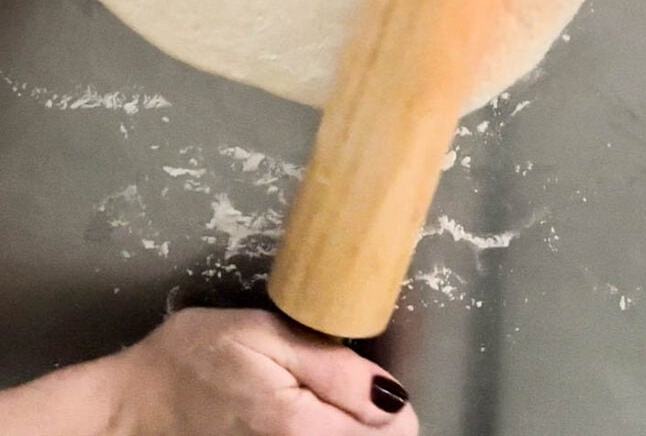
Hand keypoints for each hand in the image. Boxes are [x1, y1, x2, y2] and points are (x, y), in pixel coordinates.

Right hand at [97, 308, 415, 435]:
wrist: (137, 406)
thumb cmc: (198, 357)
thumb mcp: (265, 335)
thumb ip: (334, 368)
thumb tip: (393, 396)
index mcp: (301, 427)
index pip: (392, 433)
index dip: (393, 406)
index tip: (367, 384)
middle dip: (369, 423)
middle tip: (343, 393)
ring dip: (345, 431)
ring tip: (320, 408)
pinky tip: (304, 423)